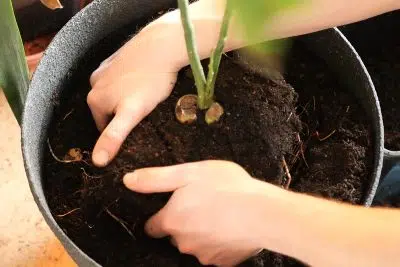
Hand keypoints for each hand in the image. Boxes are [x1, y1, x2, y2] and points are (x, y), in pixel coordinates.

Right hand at [88, 25, 180, 166]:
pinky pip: (119, 79)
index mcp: (94, 100)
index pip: (104, 128)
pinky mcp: (116, 58)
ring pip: (114, 94)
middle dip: (122, 115)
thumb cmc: (150, 82)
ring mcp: (104, 69)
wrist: (162, 46)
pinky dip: (128, 84)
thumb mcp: (132, 114)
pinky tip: (143, 82)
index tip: (138, 130)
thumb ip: (113, 136)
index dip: (121, 133)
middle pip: (108, 110)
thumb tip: (96, 162)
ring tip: (146, 98)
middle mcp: (93, 83)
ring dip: (125, 99)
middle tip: (144, 114)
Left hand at [123, 160, 269, 265]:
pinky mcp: (223, 262)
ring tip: (218, 214)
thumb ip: (155, 178)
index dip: (160, 216)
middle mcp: (182, 242)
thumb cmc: (226, 187)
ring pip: (195, 244)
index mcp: (171, 221)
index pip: (152, 226)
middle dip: (183, 223)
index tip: (172, 207)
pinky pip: (214, 252)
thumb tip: (127, 180)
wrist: (263, 213)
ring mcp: (203, 255)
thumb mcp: (188, 173)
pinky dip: (219, 242)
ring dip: (201, 232)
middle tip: (201, 204)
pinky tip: (230, 227)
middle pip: (174, 235)